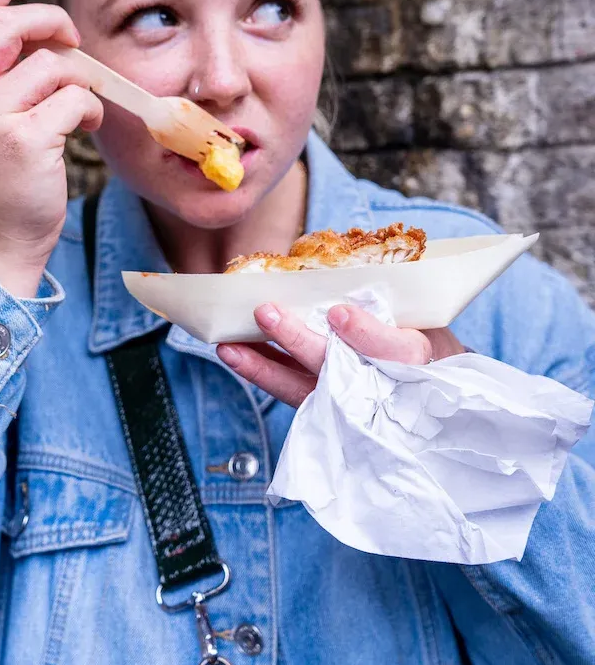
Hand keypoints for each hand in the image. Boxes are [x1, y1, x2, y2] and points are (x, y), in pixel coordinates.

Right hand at [0, 0, 102, 295]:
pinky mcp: (23, 140)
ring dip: (82, 81)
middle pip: (9, 23)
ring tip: (81, 108)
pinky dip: (90, 110)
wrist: (4, 236)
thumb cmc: (8, 172)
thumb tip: (45, 24)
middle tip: (73, 40)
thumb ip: (3, 70)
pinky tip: (84, 128)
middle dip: (54, 21)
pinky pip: (74, 98)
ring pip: (53, 65)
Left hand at [216, 303, 464, 407]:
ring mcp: (348, 405)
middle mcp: (380, 388)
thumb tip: (339, 252)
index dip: (365, 333)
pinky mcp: (325, 412)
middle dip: (298, 341)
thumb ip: (390, 294)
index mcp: (416, 359)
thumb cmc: (427, 342)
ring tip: (229, 345)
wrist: (434, 393)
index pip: (394, 350)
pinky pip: (289, 392)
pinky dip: (262, 373)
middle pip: (336, 368)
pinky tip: (236, 355)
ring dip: (262, 365)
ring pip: (302, 387)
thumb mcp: (426, 317)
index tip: (339, 313)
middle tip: (267, 312)